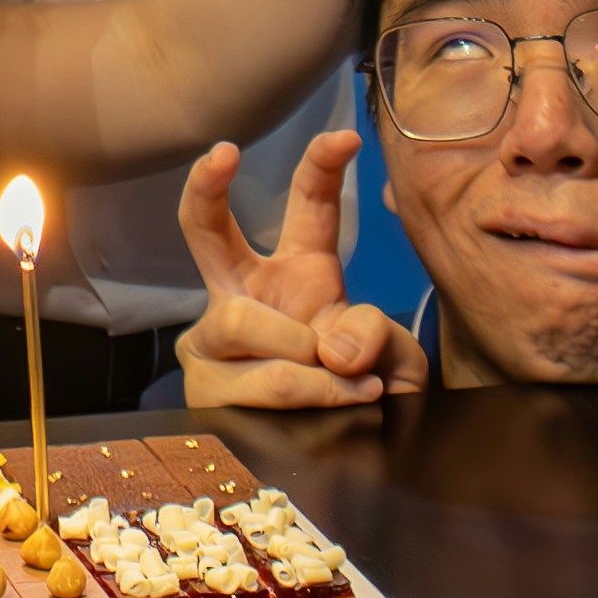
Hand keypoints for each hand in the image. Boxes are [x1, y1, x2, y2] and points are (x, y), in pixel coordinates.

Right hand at [171, 131, 413, 409]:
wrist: (349, 460)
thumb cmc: (365, 392)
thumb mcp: (393, 357)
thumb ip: (373, 335)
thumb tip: (331, 347)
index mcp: (298, 273)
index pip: (306, 207)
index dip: (321, 167)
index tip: (347, 137)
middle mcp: (244, 296)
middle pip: (206, 230)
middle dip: (206, 187)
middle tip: (223, 154)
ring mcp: (215, 342)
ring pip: (240, 322)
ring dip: (299, 351)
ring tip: (346, 379)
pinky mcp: (204, 387)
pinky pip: (249, 379)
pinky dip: (303, 392)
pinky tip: (333, 406)